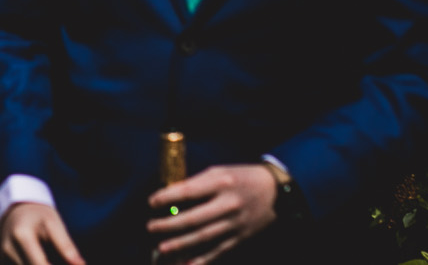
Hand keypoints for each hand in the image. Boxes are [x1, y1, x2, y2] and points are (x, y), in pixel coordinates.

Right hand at [0, 202, 83, 264]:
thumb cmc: (38, 215)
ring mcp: (4, 257)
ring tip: (53, 258)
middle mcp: (9, 249)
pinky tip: (45, 261)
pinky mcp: (5, 262)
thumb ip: (66, 246)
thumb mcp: (54, 224)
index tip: (71, 264)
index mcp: (22, 236)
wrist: (15, 211)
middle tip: (64, 261)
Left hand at [148, 163, 278, 263]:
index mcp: (220, 183)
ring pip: (205, 237)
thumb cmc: (241, 177)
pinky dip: (204, 258)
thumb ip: (197, 183)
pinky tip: (188, 264)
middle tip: (151, 227)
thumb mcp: (219, 171)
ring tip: (163, 248)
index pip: (189, 191)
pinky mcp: (241, 236)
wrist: (275, 191)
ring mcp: (235, 223)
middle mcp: (228, 204)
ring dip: (182, 244)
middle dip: (170, 225)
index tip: (152, 202)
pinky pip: (220, 249)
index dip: (168, 197)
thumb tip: (171, 195)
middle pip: (195, 218)